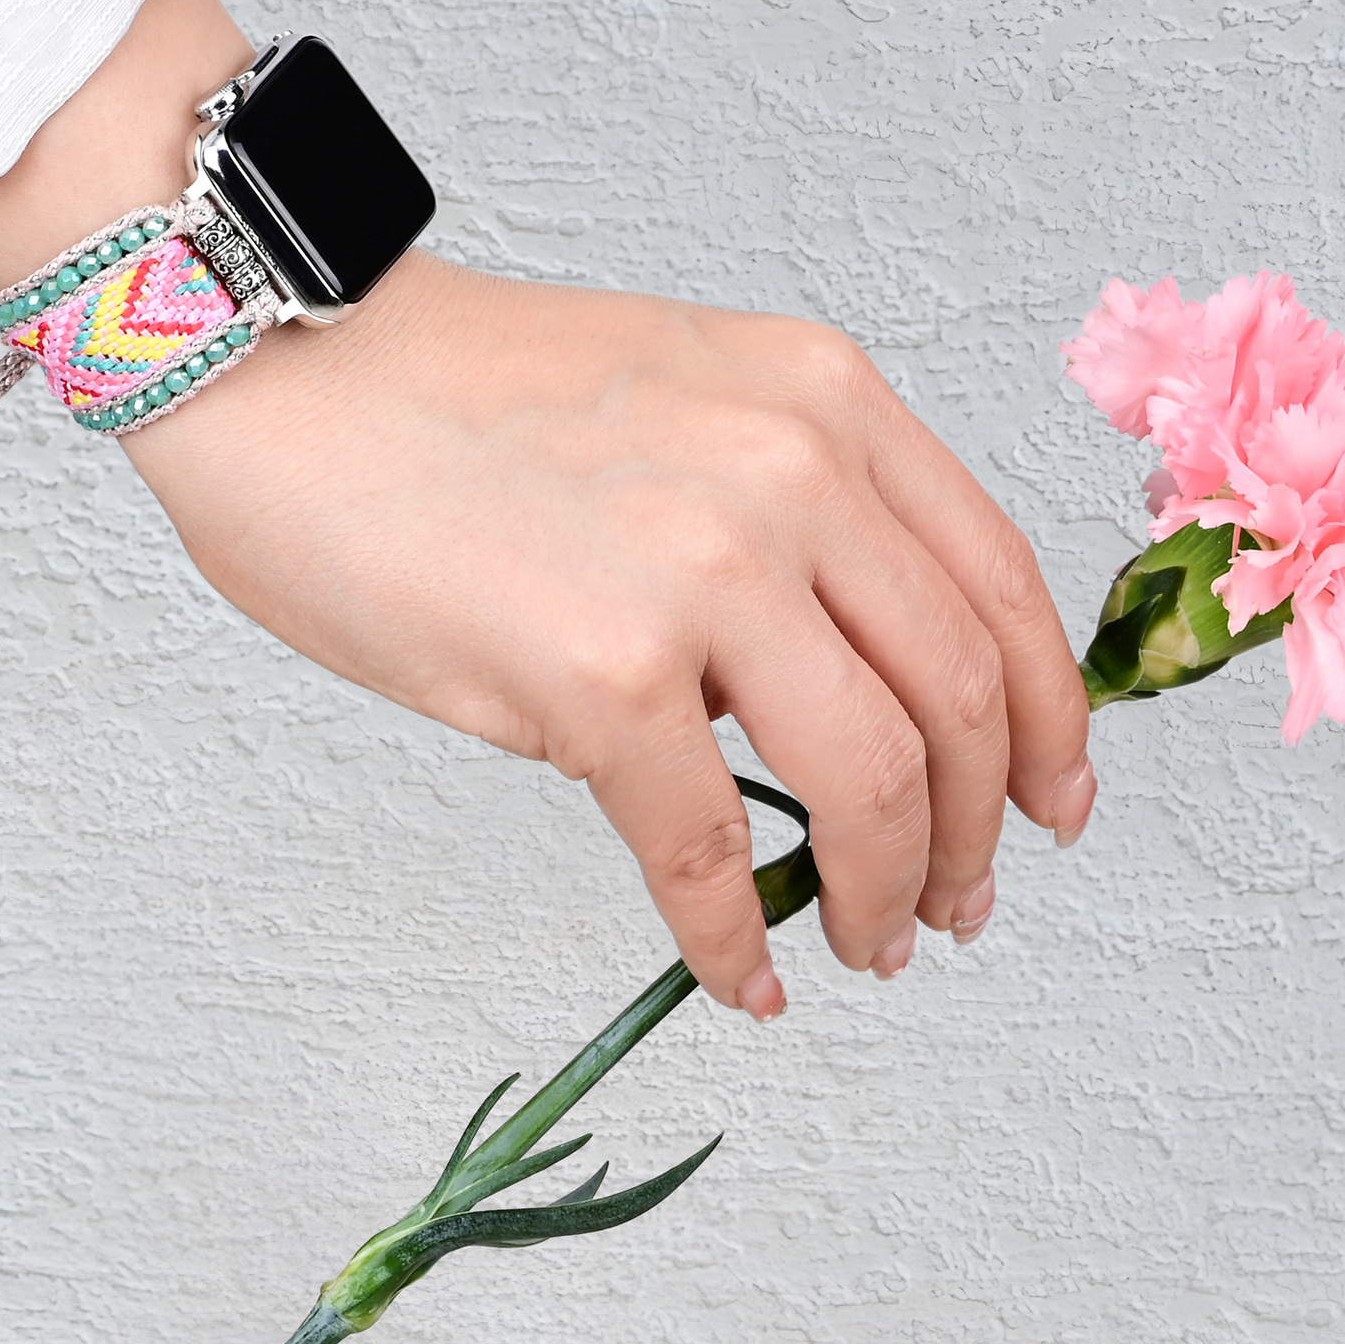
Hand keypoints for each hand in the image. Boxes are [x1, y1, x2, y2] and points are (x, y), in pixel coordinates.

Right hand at [123, 254, 1095, 1019]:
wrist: (288, 368)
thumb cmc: (456, 399)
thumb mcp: (685, 403)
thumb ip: (789, 527)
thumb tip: (830, 699)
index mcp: (826, 401)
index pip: (999, 585)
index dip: (1051, 721)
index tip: (1056, 802)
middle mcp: (793, 473)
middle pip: (959, 701)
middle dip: (982, 833)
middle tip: (963, 907)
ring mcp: (703, 569)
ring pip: (872, 783)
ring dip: (887, 894)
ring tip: (871, 949)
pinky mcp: (599, 670)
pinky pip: (708, 846)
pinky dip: (735, 936)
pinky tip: (743, 975)